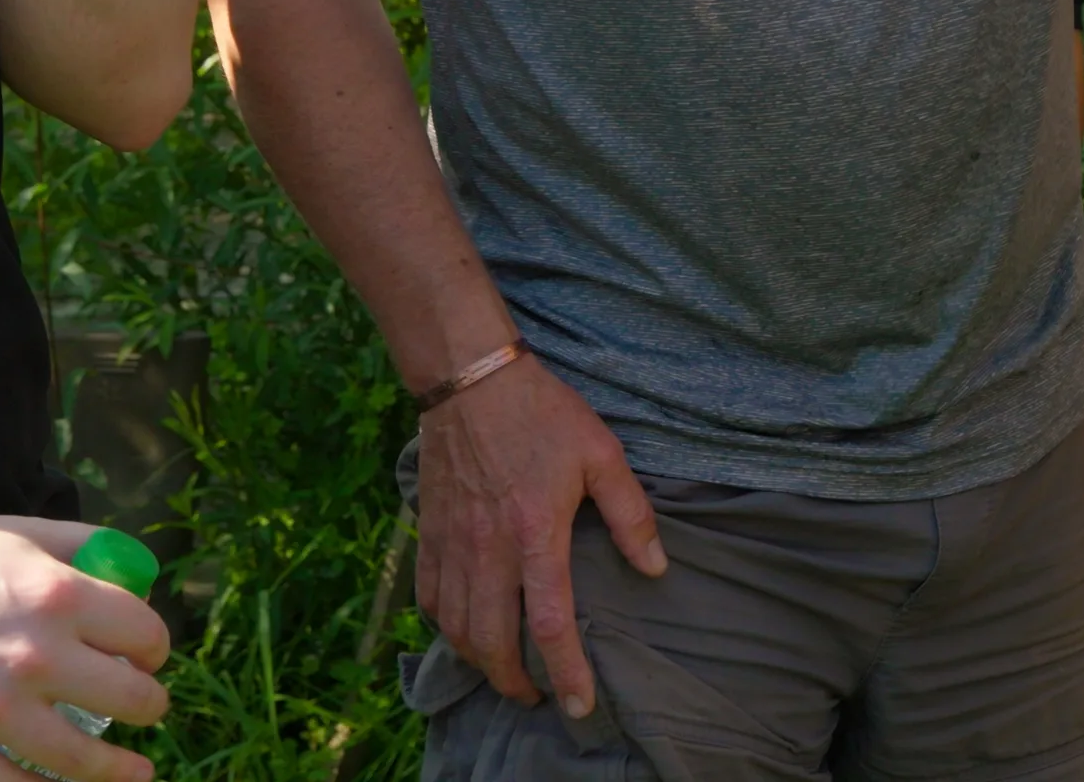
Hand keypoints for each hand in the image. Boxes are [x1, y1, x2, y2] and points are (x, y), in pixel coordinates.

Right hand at [0, 515, 170, 781]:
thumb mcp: (21, 534)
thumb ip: (85, 549)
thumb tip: (139, 578)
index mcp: (55, 594)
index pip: (143, 634)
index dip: (154, 648)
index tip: (147, 658)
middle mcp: (31, 654)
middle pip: (130, 699)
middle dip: (148, 705)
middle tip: (148, 708)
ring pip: (83, 759)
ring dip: (118, 769)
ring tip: (135, 772)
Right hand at [415, 354, 666, 716]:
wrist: (470, 378)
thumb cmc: (542, 413)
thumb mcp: (602, 453)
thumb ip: (631, 514)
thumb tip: (655, 567)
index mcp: (535, 533)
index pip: (550, 624)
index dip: (566, 672)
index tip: (579, 705)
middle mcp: (488, 549)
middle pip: (491, 642)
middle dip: (514, 682)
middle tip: (537, 696)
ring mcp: (452, 543)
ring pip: (455, 628)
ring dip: (478, 661)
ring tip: (503, 672)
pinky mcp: (428, 532)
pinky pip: (429, 597)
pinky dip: (445, 626)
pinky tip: (463, 630)